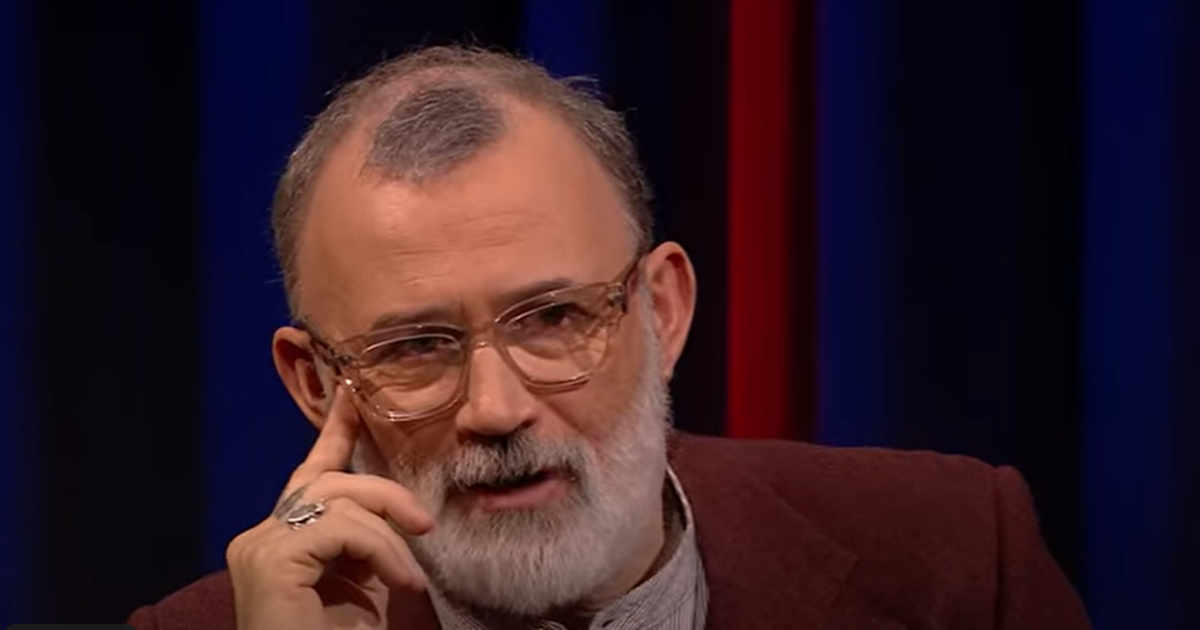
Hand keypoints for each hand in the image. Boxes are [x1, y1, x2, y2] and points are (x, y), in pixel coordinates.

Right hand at [225, 386, 435, 629]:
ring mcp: (259, 546)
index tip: (355, 395)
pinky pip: (342, 528)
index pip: (310, 473)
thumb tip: (401, 515)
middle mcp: (260, 536)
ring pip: (339, 497)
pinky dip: (381, 550)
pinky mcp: (271, 560)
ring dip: (389, 531)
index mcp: (281, 539)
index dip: (334, 432)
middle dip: (384, 491)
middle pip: (330, 479)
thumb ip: (370, 544)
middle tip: (423, 525)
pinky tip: (401, 582)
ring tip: (410, 576)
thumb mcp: (366, 586)